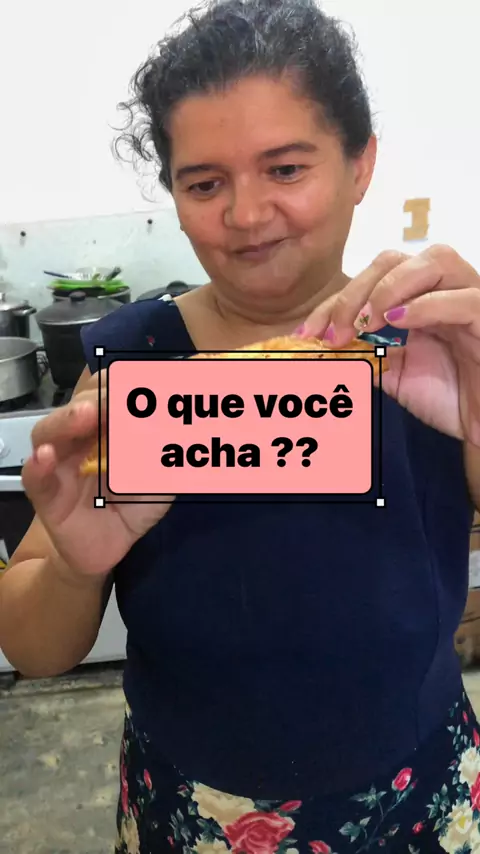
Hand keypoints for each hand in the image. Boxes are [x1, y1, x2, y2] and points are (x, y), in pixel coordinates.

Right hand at [22, 371, 173, 578]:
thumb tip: (177, 422)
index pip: (111, 390)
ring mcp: (58, 462)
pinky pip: (35, 477)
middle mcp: (79, 435)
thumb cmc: (135, 502)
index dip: (127, 384)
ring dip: (68, 418)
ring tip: (86, 415)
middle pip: (82, 402)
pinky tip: (46, 456)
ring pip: (49, 431)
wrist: (115, 545)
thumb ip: (167, 449)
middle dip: (102, 396)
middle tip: (123, 400)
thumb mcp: (162, 473)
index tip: (153, 384)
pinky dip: (38, 465)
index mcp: (107, 424)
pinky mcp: (46, 494)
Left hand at [302, 246, 479, 445]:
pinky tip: (400, 322)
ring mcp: (468, 298)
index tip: (307, 334)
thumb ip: (362, 355)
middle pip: (395, 259)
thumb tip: (320, 349)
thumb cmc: (447, 396)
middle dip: (356, 292)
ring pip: (435, 261)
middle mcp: (442, 288)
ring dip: (391, 287)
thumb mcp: (392, 375)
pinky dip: (428, 305)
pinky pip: (464, 299)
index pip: (369, 279)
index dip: (333, 303)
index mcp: (416, 296)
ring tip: (368, 323)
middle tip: (336, 332)